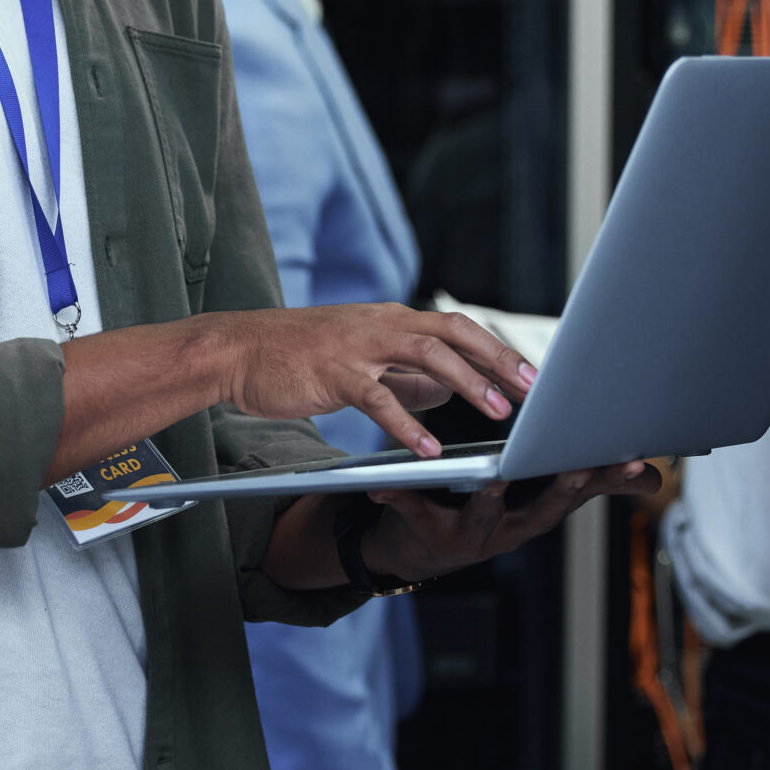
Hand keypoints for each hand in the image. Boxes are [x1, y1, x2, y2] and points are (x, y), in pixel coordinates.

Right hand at [214, 304, 536, 457]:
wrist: (238, 350)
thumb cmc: (299, 357)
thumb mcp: (361, 362)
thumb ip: (406, 376)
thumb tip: (448, 390)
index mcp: (391, 320)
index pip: (457, 329)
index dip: (497, 351)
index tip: (532, 376)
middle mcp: (381, 325)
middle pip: (454, 333)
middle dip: (498, 360)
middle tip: (532, 390)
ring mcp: (358, 346)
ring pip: (426, 355)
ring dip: (467, 384)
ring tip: (497, 413)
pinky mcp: (333, 373)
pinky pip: (378, 398)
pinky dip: (407, 424)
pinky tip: (428, 450)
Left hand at [359, 461, 669, 585]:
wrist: (418, 548)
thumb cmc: (489, 507)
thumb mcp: (540, 498)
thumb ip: (593, 483)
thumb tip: (657, 477)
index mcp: (538, 512)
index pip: (581, 492)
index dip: (609, 477)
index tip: (636, 456)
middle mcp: (511, 530)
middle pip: (543, 511)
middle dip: (563, 488)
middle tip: (581, 466)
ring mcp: (471, 536)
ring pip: (485, 517)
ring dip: (492, 500)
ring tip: (496, 477)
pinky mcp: (427, 532)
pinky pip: (414, 512)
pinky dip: (400, 499)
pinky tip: (385, 486)